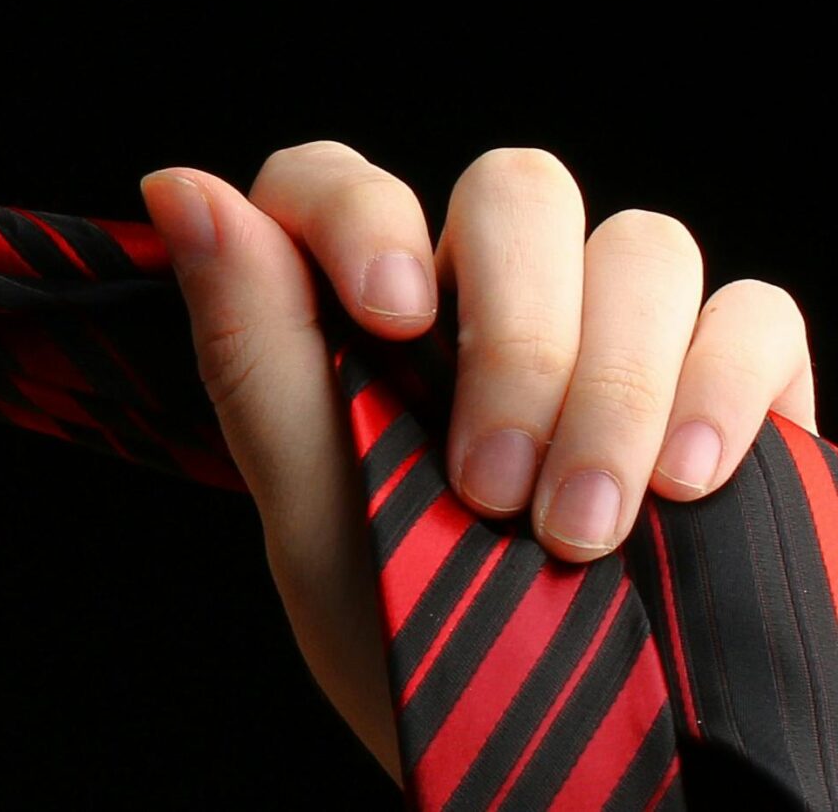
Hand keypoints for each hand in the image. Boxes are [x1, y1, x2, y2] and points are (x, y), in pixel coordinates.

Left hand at [135, 143, 817, 783]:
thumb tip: (180, 188)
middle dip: (515, 332)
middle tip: (491, 483)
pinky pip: (755, 313)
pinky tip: (684, 487)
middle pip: (516, 188)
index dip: (362, 211)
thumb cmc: (411, 645)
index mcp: (367, 317)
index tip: (388, 315)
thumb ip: (254, 349)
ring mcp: (620, 333)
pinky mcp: (733, 384)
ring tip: (581, 530)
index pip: (341, 183)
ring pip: (643, 244)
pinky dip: (723, 387)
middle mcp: (491, 299)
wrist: (553, 768)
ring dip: (614, 388)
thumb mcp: (316, 514)